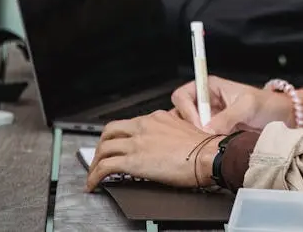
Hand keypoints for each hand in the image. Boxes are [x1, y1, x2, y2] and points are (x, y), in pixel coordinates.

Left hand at [84, 110, 221, 191]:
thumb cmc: (204, 147)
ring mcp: (137, 142)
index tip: (119, 146)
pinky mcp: (133, 161)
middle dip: (102, 145)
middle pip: (110, 131)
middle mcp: (143, 126)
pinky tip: (94, 184)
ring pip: (103, 148)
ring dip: (95, 163)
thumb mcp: (186, 128)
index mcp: (157, 118)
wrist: (208, 155)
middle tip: (101, 157)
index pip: (130, 123)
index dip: (120, 136)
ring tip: (94, 174)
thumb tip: (168, 138)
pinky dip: (95, 176)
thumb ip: (172, 129)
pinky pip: (105, 167)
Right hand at [171, 75, 302, 133]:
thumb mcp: (248, 106)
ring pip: (188, 129)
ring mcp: (210, 118)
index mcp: (210, 87)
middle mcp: (207, 102)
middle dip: (189, 126)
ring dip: (195, 137)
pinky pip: (200, 140)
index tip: (199, 124)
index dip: (186, 110)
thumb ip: (227, 116)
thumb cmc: (268, 105)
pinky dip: (203, 145)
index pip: (182, 95)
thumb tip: (207, 130)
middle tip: (203, 138)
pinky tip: (214, 149)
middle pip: (181, 114)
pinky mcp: (215, 134)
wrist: (283, 119)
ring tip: (209, 144)